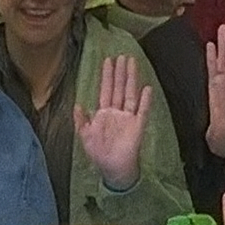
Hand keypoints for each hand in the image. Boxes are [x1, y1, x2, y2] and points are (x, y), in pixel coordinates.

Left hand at [74, 55, 151, 191]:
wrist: (112, 168)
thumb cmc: (99, 153)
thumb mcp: (84, 136)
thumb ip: (80, 120)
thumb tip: (78, 104)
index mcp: (104, 113)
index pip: (105, 90)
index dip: (106, 76)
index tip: (108, 60)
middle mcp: (117, 112)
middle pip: (119, 87)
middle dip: (120, 72)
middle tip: (123, 56)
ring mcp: (128, 117)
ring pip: (130, 94)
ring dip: (131, 79)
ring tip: (133, 63)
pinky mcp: (138, 125)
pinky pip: (142, 111)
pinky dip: (144, 100)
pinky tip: (146, 88)